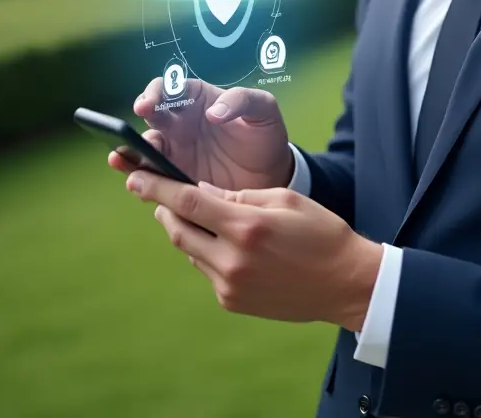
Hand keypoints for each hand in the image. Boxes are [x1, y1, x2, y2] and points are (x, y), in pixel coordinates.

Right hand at [107, 78, 293, 191]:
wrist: (271, 174)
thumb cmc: (265, 134)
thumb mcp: (264, 110)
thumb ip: (242, 101)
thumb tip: (212, 112)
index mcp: (198, 99)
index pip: (171, 88)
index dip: (156, 92)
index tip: (150, 103)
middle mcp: (181, 122)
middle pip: (152, 114)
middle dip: (140, 117)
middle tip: (136, 125)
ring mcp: (175, 150)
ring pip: (145, 146)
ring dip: (130, 150)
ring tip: (120, 157)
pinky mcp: (176, 177)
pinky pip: (152, 176)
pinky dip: (140, 178)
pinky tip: (135, 183)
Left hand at [125, 171, 382, 329]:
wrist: (345, 283)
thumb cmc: (320, 232)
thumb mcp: (285, 199)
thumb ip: (240, 196)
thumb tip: (204, 192)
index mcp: (246, 226)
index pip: (187, 202)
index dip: (156, 188)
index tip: (135, 177)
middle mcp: (232, 259)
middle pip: (178, 230)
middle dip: (165, 210)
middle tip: (161, 196)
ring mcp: (230, 285)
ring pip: (190, 252)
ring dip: (189, 231)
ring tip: (203, 217)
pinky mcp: (232, 301)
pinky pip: (207, 270)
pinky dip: (208, 252)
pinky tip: (228, 244)